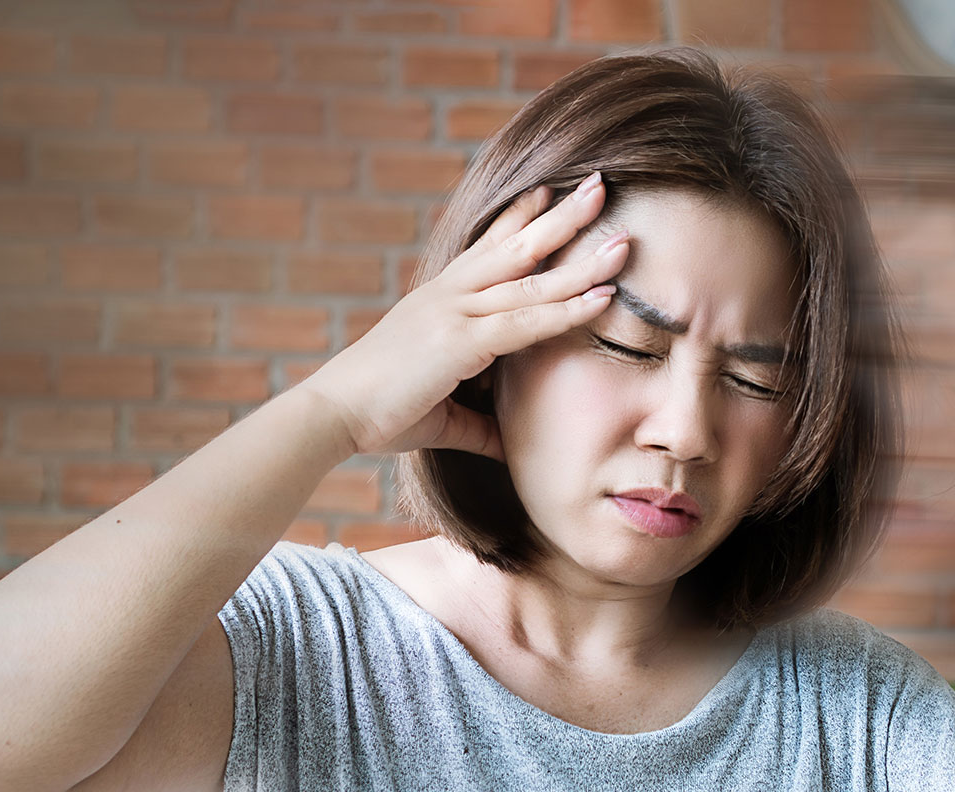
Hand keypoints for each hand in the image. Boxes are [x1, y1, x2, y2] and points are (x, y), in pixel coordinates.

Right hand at [295, 172, 630, 457]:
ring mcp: (454, 314)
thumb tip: (506, 443)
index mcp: (438, 301)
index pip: (485, 248)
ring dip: (581, 258)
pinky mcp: (459, 342)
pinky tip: (603, 296)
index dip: (518, 217)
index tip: (548, 190)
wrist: (330, 415)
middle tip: (601, 185)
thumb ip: (478, 425)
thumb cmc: (375, 413)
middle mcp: (448, 296)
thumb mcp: (438, 415)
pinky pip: (525, 322)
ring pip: (530, 279)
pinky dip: (566, 309)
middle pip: (516, 246)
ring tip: (624, 239)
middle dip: (561, 216)